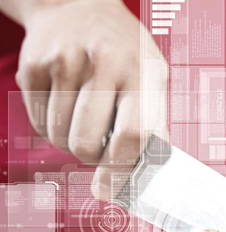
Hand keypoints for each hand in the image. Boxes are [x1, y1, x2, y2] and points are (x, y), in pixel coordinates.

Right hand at [16, 0, 167, 200]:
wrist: (78, 5)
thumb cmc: (123, 48)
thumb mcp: (152, 75)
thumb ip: (153, 122)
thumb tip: (142, 174)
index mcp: (139, 69)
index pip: (133, 135)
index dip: (124, 168)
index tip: (118, 180)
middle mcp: (101, 65)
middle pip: (88, 145)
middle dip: (94, 158)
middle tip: (100, 146)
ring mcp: (62, 64)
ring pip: (59, 140)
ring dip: (72, 143)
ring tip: (84, 120)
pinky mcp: (33, 68)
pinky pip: (39, 125)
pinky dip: (53, 129)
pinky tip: (65, 106)